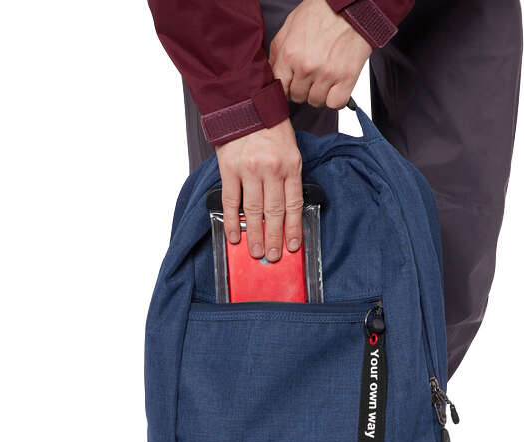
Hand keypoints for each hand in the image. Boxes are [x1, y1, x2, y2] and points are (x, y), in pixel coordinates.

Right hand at [215, 119, 302, 261]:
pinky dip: (232, 221)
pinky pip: (232, 201)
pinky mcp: (230, 169)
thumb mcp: (290, 150)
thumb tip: (286, 211)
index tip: (294, 245)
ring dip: (254, 234)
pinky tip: (234, 235)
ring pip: (254, 210)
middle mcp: (271, 169)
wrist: (245, 103)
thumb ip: (288, 177)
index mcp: (290, 165)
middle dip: (274, 237)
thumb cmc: (269, 128)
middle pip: (274, 211)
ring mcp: (249, 170)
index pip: (294, 204)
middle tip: (273, 256)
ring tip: (256, 251)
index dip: (294, 228)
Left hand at [269, 0, 371, 108]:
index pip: (280, 88)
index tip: (291, 84)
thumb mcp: (290, 25)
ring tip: (323, 79)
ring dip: (319, 94)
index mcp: (289, 54)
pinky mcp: (346, 78)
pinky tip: (335, 87)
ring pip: (316, 102)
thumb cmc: (321, 12)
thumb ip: (278, 51)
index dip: (285, 87)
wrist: (350, 6)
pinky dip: (335, 99)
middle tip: (310, 77)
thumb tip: (272, 71)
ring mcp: (326, 74)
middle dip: (302, 89)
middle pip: (298, 97)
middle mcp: (306, 67)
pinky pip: (335, 103)